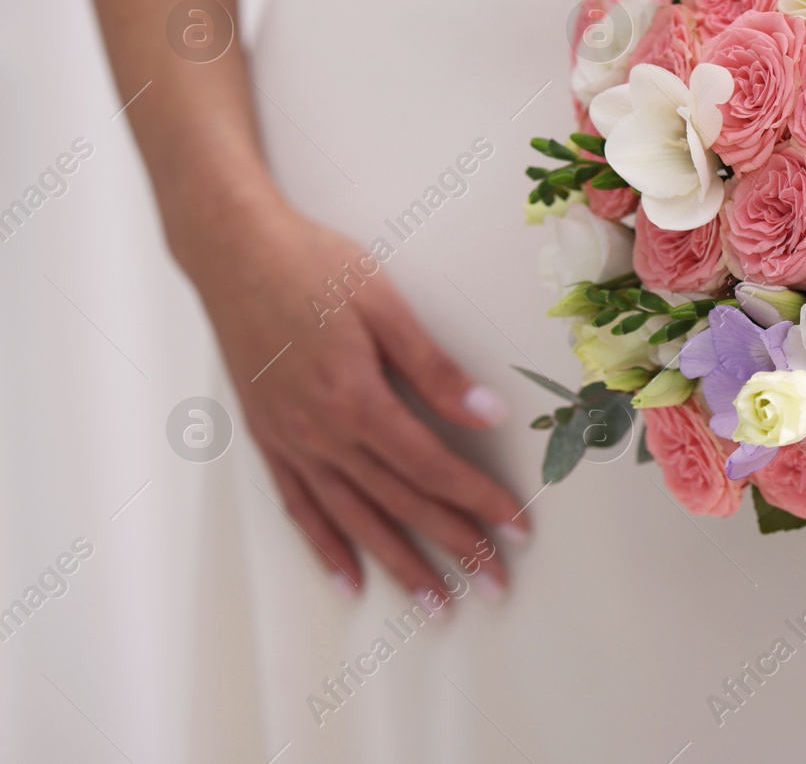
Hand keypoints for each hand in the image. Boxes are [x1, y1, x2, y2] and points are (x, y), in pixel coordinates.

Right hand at [185, 198, 526, 604]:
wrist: (233, 252)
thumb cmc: (314, 268)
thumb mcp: (386, 307)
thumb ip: (435, 370)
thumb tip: (489, 415)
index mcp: (357, 400)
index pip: (433, 467)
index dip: (479, 501)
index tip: (518, 527)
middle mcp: (322, 433)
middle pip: (400, 504)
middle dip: (454, 547)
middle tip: (495, 585)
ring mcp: (291, 441)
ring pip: (352, 519)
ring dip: (398, 565)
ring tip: (436, 606)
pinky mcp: (268, 438)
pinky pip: (299, 507)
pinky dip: (326, 546)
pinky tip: (349, 578)